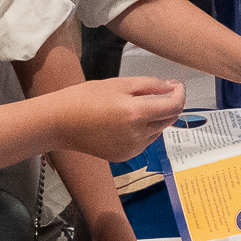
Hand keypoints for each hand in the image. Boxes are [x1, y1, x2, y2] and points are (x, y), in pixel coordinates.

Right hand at [48, 76, 183, 160]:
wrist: (60, 122)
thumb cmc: (86, 98)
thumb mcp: (120, 84)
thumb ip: (150, 85)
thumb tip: (172, 88)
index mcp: (135, 113)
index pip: (173, 106)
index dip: (180, 95)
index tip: (177, 86)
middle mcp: (136, 135)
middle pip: (168, 120)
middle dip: (168, 105)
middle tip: (159, 92)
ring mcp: (131, 148)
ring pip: (157, 131)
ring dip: (155, 119)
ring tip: (133, 107)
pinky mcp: (124, 156)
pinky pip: (144, 142)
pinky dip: (143, 131)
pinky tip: (124, 122)